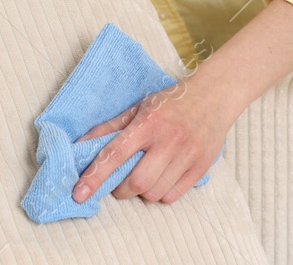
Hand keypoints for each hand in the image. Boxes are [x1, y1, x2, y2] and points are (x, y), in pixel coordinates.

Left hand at [70, 64, 240, 205]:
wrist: (213, 97)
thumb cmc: (171, 103)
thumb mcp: (138, 108)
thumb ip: (109, 128)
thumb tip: (81, 145)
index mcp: (148, 122)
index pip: (115, 154)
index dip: (95, 176)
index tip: (78, 194)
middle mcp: (168, 140)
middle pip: (136, 182)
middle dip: (121, 189)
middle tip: (119, 183)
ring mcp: (187, 155)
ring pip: (154, 193)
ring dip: (142, 192)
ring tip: (143, 176)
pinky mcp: (200, 168)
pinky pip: (172, 196)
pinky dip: (161, 194)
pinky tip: (161, 179)